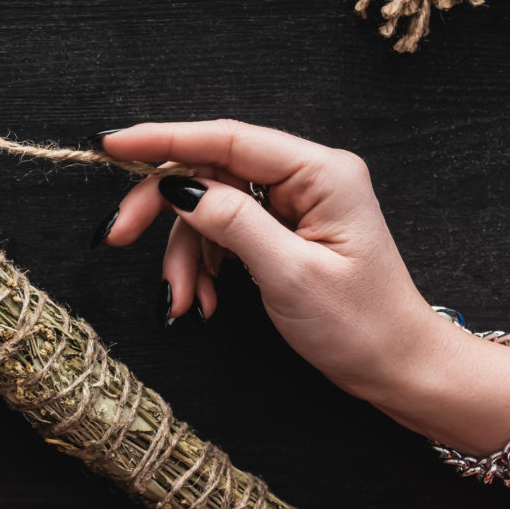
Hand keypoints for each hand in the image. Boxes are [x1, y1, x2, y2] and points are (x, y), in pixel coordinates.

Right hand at [95, 119, 509, 455]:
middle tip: (116, 236)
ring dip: (184, 256)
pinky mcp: (280, 228)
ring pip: (206, 208)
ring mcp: (291, 202)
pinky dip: (203, 267)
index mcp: (320, 173)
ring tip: (183, 302)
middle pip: (207, 172)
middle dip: (161, 210)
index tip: (112, 145)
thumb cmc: (361, 326)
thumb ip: (232, 222)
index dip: (163, 140)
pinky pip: (221, 233)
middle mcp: (305, 177)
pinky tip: (204, 300)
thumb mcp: (290, 274)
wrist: (398, 370)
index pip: (226, 139)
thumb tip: (177, 187)